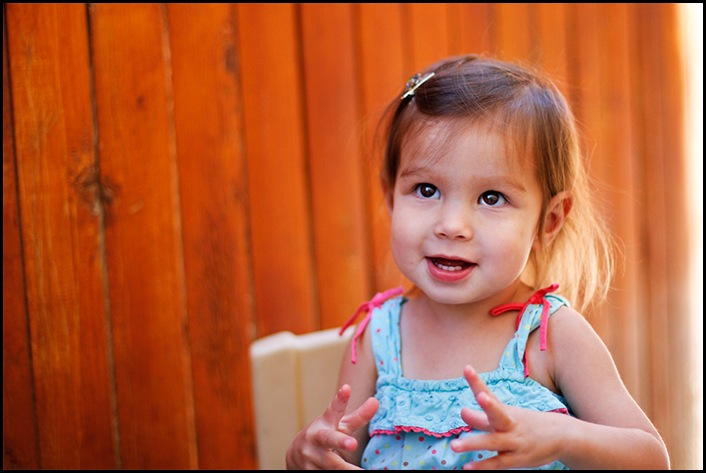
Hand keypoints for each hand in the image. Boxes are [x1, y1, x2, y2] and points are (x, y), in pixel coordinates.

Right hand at [285, 384, 378, 469]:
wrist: (294, 455)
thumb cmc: (325, 435)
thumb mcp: (339, 425)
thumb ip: (358, 416)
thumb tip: (377, 401)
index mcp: (325, 423)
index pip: (333, 410)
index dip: (340, 399)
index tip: (347, 388)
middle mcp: (317, 439)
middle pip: (329, 440)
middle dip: (340, 441)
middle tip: (353, 443)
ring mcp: (311, 457)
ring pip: (332, 466)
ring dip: (347, 470)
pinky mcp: (310, 472)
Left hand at [450, 365, 564, 469]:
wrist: (562, 437)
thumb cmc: (527, 424)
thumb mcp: (507, 417)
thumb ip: (483, 417)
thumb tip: (463, 412)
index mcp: (506, 411)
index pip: (489, 394)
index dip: (476, 382)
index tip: (466, 368)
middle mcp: (509, 424)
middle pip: (497, 415)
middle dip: (485, 409)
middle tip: (464, 409)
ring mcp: (514, 442)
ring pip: (493, 442)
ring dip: (473, 443)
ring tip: (454, 445)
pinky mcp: (517, 459)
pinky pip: (498, 463)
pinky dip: (482, 466)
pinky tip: (467, 468)